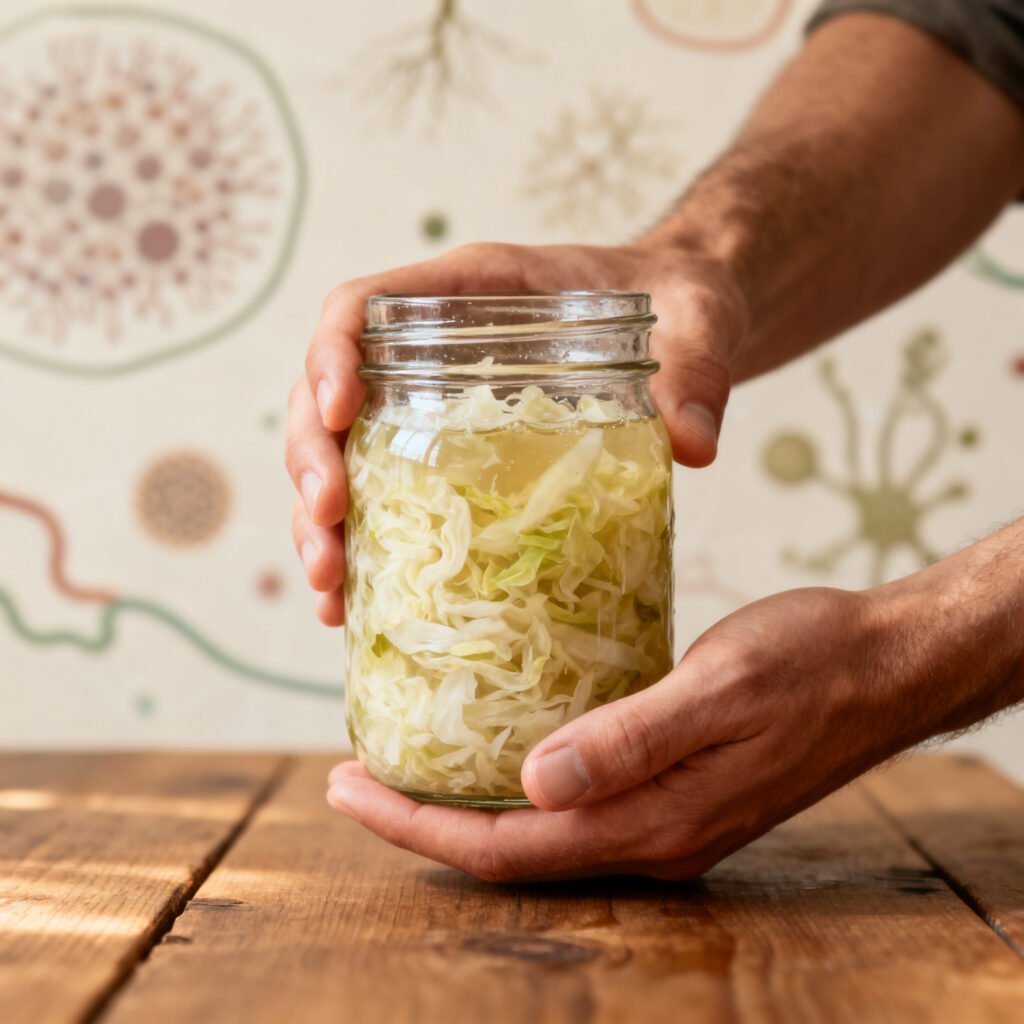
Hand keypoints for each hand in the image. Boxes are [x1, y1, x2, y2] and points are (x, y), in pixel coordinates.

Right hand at [285, 241, 747, 623]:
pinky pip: (384, 493)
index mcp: (471, 292)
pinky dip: (360, 546)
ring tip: (329, 586)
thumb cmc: (677, 300)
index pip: (362, 308)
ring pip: (343, 454)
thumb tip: (693, 445)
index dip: (331, 357)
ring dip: (320, 518)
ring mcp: (434, 402)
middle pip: (329, 394)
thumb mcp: (695, 319)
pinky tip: (352, 603)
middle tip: (326, 526)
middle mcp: (433, 347)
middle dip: (312, 461)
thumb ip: (696, 367)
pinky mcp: (451, 453)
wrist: (685, 317)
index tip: (340, 415)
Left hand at [325, 585, 925, 880]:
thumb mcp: (722, 687)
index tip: (349, 787)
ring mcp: (666, 817)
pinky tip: (494, 746)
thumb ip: (633, 739)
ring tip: (404, 765)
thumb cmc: (811, 664)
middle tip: (354, 776)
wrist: (884, 666)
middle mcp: (653, 834)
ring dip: (465, 805)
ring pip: (540, 834)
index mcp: (655, 820)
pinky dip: (516, 786)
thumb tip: (535, 782)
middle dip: (424, 822)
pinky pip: (576, 806)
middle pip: (512, 852)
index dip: (420, 827)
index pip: (509, 849)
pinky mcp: (676, 789)